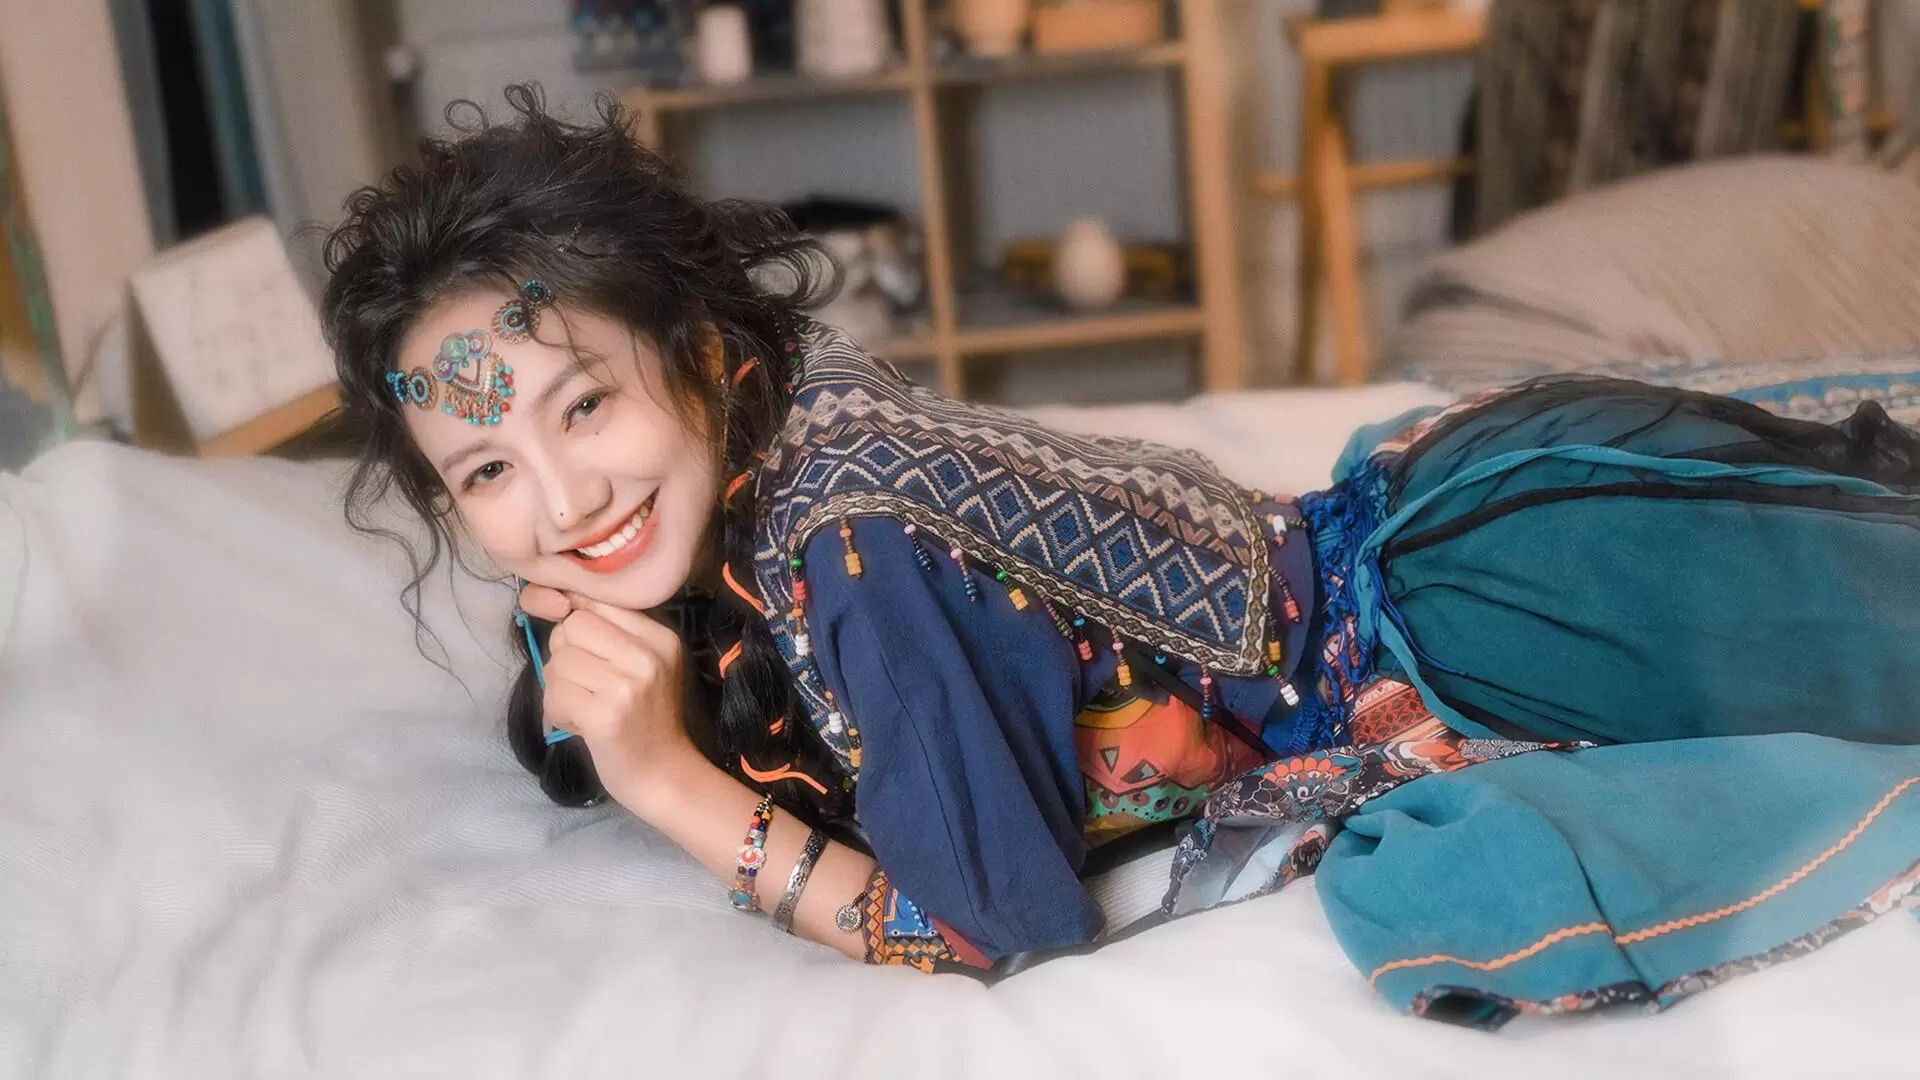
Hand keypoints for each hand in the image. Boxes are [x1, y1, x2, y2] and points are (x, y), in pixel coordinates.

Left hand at [517, 584, 702, 803]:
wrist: (665, 776)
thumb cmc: (648, 719)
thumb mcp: (646, 666)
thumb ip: (611, 635)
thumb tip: (558, 601)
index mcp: (660, 638)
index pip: (595, 604)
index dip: (574, 623)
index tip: (582, 651)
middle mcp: (648, 656)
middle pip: (571, 628)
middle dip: (564, 656)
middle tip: (584, 685)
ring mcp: (627, 687)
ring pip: (557, 663)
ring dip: (558, 689)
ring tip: (584, 707)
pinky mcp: (604, 717)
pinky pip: (554, 695)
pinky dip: (557, 711)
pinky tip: (579, 724)